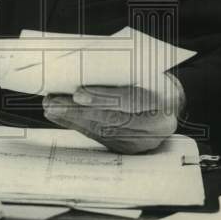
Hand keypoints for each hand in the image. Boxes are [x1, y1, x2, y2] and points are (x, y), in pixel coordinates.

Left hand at [43, 74, 185, 153]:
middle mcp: (155, 129)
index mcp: (166, 103)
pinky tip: (60, 116)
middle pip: (112, 120)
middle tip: (54, 102)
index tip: (78, 94)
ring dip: (72, 118)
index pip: (131, 101)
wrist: (169, 102)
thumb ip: (122, 73)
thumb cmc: (154, 81)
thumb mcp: (146, 71)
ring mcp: (140, 142)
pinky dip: (77, 125)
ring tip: (51, 107)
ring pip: (102, 131)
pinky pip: (98, 136)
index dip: (103, 98)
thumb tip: (85, 72)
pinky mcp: (126, 148)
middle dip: (79, 111)